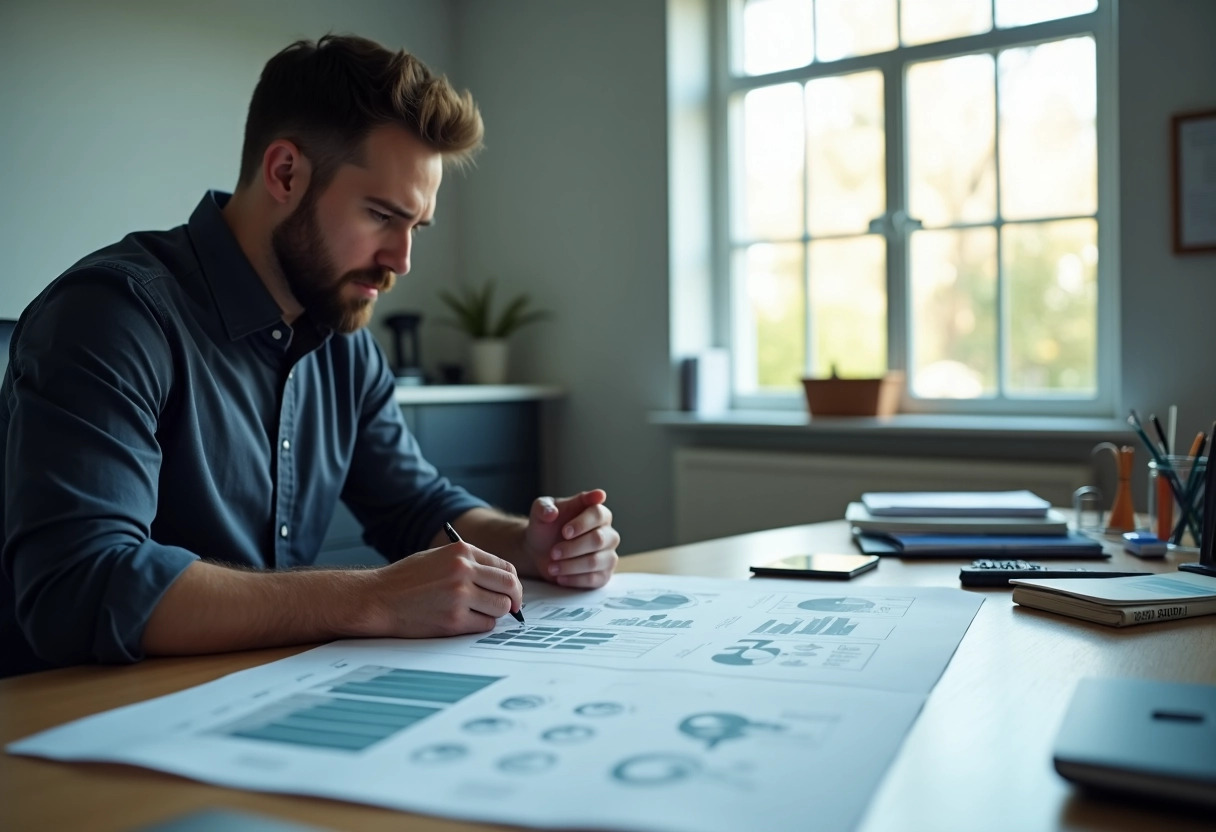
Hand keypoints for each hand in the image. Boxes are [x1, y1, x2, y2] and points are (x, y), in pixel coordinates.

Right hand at [367, 541, 522, 637]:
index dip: (512, 582)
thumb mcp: (438, 558)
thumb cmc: (406, 580)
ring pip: (501, 607)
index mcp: (462, 551)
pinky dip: (480, 625)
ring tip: (476, 613)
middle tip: (513, 608)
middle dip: (515, 599)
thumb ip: (469, 564)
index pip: (505, 567)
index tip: (511, 592)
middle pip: (510, 586)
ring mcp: (460, 595)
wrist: (378, 599)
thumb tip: (501, 581)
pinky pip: (485, 625)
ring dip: (495, 613)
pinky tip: (463, 621)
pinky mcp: (454, 620)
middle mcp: (464, 570)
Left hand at [524, 489, 619, 588]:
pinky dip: (574, 579)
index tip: (565, 532)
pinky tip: (560, 577)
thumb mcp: (540, 511)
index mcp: (598, 513)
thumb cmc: (546, 527)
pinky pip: (594, 579)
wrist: (540, 551)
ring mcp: (608, 555)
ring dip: (571, 565)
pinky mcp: (604, 575)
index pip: (598, 514)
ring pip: (595, 561)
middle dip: (572, 548)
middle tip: (553, 552)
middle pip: (598, 539)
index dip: (582, 524)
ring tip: (552, 567)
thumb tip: (551, 513)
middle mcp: (608, 533)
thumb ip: (543, 507)